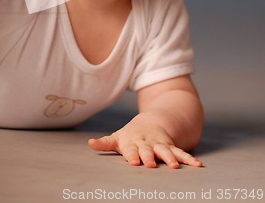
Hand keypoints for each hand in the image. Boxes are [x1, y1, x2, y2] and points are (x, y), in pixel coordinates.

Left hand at [88, 113, 202, 168]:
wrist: (152, 122)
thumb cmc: (131, 135)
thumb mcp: (118, 137)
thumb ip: (105, 143)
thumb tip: (89, 143)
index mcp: (133, 143)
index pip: (131, 149)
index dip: (132, 155)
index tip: (134, 161)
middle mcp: (147, 144)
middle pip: (148, 150)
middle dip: (149, 157)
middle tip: (150, 164)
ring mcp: (160, 145)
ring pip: (167, 151)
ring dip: (171, 158)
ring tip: (176, 167)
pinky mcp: (171, 147)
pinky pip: (181, 153)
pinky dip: (189, 159)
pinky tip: (198, 165)